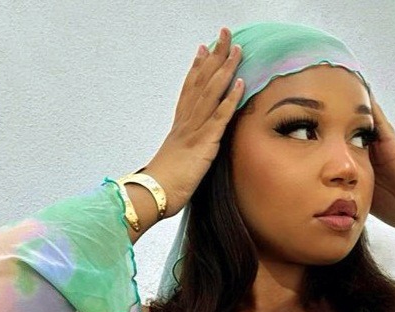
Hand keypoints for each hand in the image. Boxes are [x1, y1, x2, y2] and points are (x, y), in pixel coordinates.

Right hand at [145, 26, 244, 219]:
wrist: (155, 193)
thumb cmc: (162, 184)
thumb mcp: (174, 162)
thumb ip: (181, 151)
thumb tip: (184, 153)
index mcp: (179, 125)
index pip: (190, 88)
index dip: (198, 67)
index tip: (204, 48)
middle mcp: (186, 121)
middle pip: (202, 81)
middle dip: (215, 56)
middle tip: (224, 34)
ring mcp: (195, 129)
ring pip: (212, 91)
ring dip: (226, 69)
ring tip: (237, 50)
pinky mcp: (204, 142)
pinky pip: (220, 116)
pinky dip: (230, 98)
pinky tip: (240, 82)